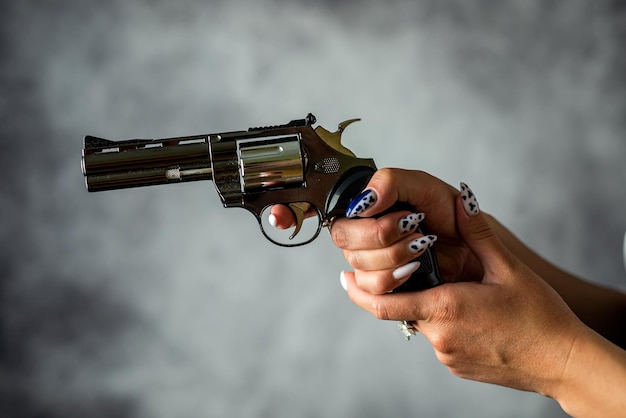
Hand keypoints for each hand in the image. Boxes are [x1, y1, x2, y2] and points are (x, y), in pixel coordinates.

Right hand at [271, 168, 482, 283]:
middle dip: (380, 233)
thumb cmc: (450, 214)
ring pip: (357, 265)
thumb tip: (363, 201)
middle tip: (412, 224)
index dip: (286, 212)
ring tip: (423, 246)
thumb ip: (390, 182)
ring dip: (393, 256)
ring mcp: (367, 262)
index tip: (277, 215)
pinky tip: (413, 268)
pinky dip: (394, 277)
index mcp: (363, 206)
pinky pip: (370, 288)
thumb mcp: (423, 185)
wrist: (477, 250)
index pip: (314, 206)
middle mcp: (358, 233)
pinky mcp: (382, 288)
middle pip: (342, 238)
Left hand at [341, 183, 584, 395]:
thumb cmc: (540, 317)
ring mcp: (447, 356)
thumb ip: (478, 233)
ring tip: (463, 294)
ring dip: (431, 305)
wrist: (563, 363)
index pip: (383, 302)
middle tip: (415, 271)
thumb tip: (461, 199)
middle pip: (405, 307)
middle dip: (407, 288)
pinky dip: (445, 323)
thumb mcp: (508, 269)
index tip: (344, 278)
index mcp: (445, 307)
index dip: (358, 291)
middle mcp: (439, 335)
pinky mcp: (456, 367)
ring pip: (423, 323)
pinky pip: (439, 340)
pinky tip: (472, 316)